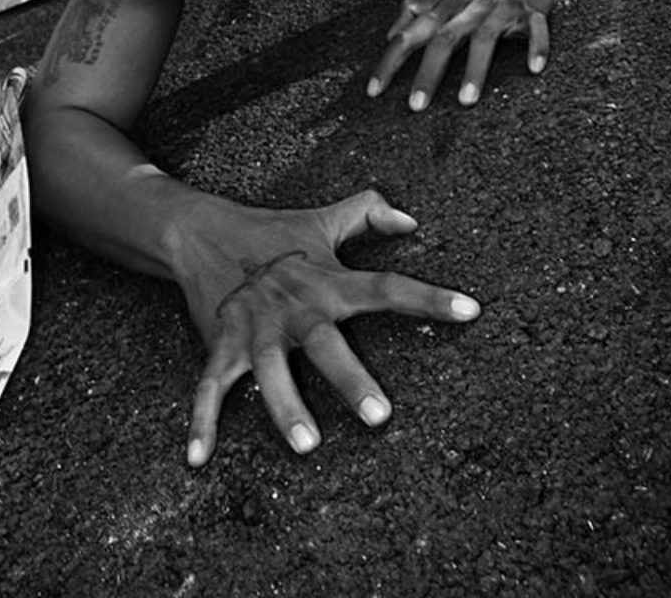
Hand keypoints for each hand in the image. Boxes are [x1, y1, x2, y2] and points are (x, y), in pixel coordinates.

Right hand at [177, 189, 479, 466]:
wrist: (201, 231)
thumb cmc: (272, 232)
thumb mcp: (322, 220)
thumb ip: (367, 212)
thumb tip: (412, 220)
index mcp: (325, 280)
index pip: (385, 286)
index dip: (428, 297)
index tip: (470, 310)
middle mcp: (293, 305)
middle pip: (326, 342)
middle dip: (350, 378)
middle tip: (380, 414)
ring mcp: (254, 327)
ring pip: (270, 370)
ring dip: (286, 406)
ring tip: (307, 444)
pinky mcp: (220, 343)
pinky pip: (209, 386)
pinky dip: (202, 421)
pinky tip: (200, 457)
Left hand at [367, 0, 560, 110]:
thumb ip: (416, 10)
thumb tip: (390, 36)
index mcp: (446, 6)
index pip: (410, 34)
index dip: (390, 61)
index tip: (373, 91)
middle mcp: (470, 8)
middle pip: (443, 40)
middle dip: (428, 73)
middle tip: (416, 106)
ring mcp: (501, 8)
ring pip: (484, 38)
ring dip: (474, 69)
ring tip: (465, 100)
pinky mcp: (532, 9)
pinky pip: (535, 29)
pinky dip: (536, 46)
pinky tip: (534, 68)